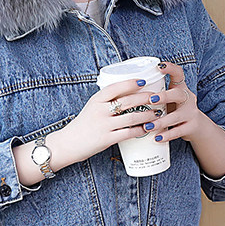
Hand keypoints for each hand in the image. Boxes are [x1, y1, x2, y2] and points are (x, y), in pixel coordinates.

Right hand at [47, 78, 167, 168]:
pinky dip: (140, 130)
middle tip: (157, 98)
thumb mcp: (91, 108)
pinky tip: (147, 129)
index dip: (130, 83)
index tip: (143, 81)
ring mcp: (103, 125)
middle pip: (128, 101)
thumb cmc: (82, 126)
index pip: (115, 87)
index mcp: (96, 100)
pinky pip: (128, 133)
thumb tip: (128, 96)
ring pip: (132, 117)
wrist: (66, 144)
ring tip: (157, 114)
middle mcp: (100, 110)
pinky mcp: (106, 139)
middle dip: (146, 98)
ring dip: (148, 115)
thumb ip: (106, 102)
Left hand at [139, 61, 204, 143]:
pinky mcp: (191, 127)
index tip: (159, 66)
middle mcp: (187, 98)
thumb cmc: (174, 109)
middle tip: (150, 99)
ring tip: (147, 126)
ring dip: (161, 121)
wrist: (195, 126)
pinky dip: (167, 135)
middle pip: (178, 94)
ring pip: (176, 116)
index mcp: (180, 88)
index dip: (170, 68)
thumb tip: (124, 89)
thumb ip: (154, 94)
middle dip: (164, 96)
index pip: (178, 73)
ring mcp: (190, 113)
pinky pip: (178, 131)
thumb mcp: (168, 99)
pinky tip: (157, 138)